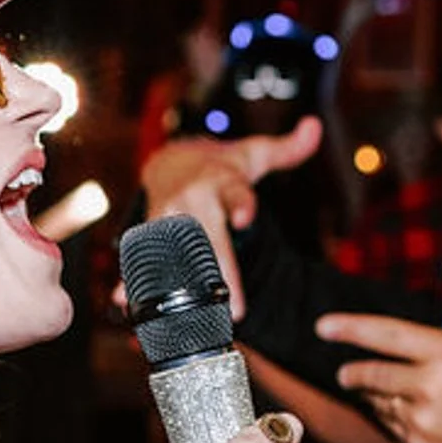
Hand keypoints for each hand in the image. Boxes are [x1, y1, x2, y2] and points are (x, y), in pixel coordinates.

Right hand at [136, 119, 322, 319]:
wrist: (172, 162)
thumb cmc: (221, 165)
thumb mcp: (255, 154)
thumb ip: (288, 149)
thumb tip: (314, 126)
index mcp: (222, 181)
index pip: (234, 192)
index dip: (240, 204)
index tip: (245, 217)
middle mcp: (193, 198)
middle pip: (208, 238)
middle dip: (221, 271)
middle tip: (237, 308)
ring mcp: (167, 215)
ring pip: (175, 253)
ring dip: (181, 285)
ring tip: (188, 316)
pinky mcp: (149, 230)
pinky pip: (144, 256)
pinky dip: (133, 278)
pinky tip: (126, 298)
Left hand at [321, 252, 441, 442]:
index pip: (388, 335)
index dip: (352, 329)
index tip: (323, 326)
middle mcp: (431, 389)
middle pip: (371, 375)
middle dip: (352, 373)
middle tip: (346, 372)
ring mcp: (424, 422)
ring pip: (379, 403)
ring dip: (376, 395)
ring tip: (395, 391)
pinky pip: (391, 428)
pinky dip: (393, 418)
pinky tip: (413, 412)